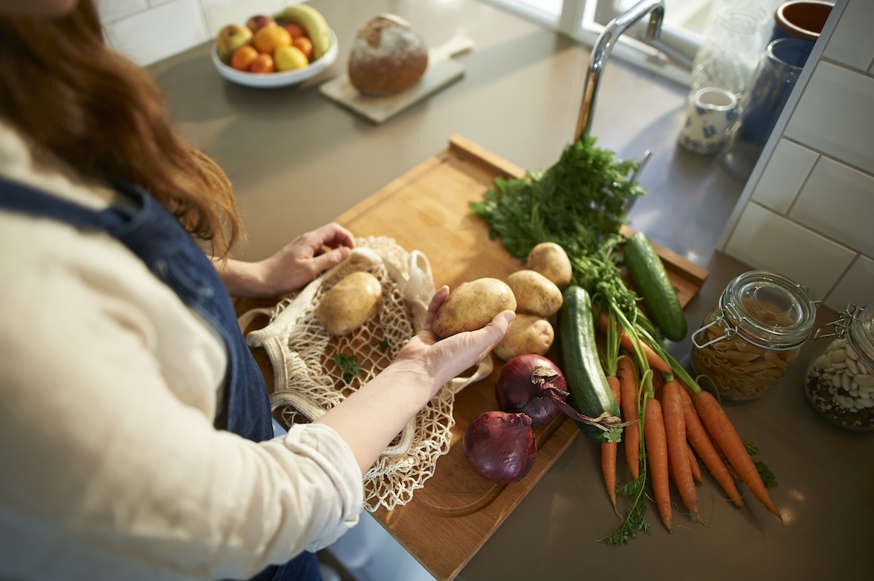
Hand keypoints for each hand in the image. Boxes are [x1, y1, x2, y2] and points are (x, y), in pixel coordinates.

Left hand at [216, 223, 354, 297]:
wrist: (260, 280)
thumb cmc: (284, 276)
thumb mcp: (311, 269)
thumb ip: (330, 259)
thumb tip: (347, 252)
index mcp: (310, 239)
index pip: (335, 229)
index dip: (347, 237)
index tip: (353, 251)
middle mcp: (306, 240)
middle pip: (330, 235)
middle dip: (342, 244)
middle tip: (349, 258)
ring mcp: (301, 247)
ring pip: (323, 245)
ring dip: (333, 253)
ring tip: (338, 266)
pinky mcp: (297, 255)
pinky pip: (316, 253)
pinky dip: (324, 259)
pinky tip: (324, 271)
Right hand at [392, 286, 514, 395]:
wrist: (419, 368)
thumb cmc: (451, 358)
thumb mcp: (479, 343)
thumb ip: (495, 329)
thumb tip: (511, 314)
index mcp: (475, 349)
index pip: (490, 333)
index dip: (498, 319)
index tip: (503, 302)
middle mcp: (460, 343)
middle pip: (470, 321)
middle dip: (476, 306)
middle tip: (482, 289)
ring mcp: (443, 337)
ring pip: (451, 315)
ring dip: (457, 301)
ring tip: (464, 286)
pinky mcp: (428, 332)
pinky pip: (434, 313)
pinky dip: (439, 302)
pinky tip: (445, 288)